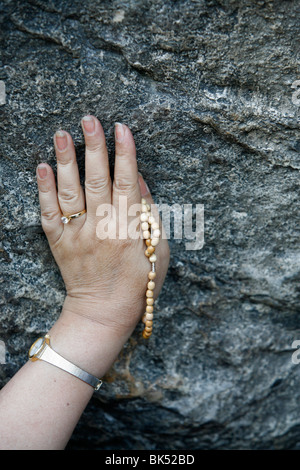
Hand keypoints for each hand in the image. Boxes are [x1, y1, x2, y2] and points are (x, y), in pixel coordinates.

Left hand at [36, 116, 169, 337]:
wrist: (103, 312)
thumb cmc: (137, 283)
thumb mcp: (158, 252)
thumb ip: (150, 216)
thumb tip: (139, 182)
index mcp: (128, 230)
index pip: (127, 183)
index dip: (125, 154)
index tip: (121, 129)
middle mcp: (101, 228)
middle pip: (97, 180)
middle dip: (94, 147)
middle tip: (89, 119)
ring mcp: (77, 235)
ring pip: (70, 191)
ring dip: (66, 160)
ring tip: (63, 133)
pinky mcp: (59, 242)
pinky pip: (49, 213)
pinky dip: (44, 189)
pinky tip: (42, 167)